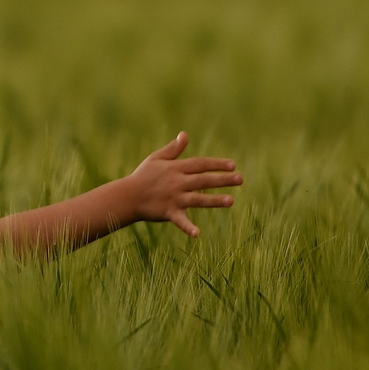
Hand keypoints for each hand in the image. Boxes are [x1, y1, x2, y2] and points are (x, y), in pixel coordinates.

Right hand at [117, 131, 241, 237]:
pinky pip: (180, 221)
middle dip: (223, 179)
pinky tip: (197, 234)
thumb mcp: (156, 158)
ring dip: (214, 200)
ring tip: (231, 201)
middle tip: (240, 179)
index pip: (200, 164)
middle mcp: (177, 182)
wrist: (127, 196)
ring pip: (198, 199)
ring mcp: (174, 198)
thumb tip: (185, 135)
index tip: (233, 165)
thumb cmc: (143, 176)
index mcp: (175, 168)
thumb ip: (173, 149)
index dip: (217, 164)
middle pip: (203, 180)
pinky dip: (188, 228)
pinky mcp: (169, 212)